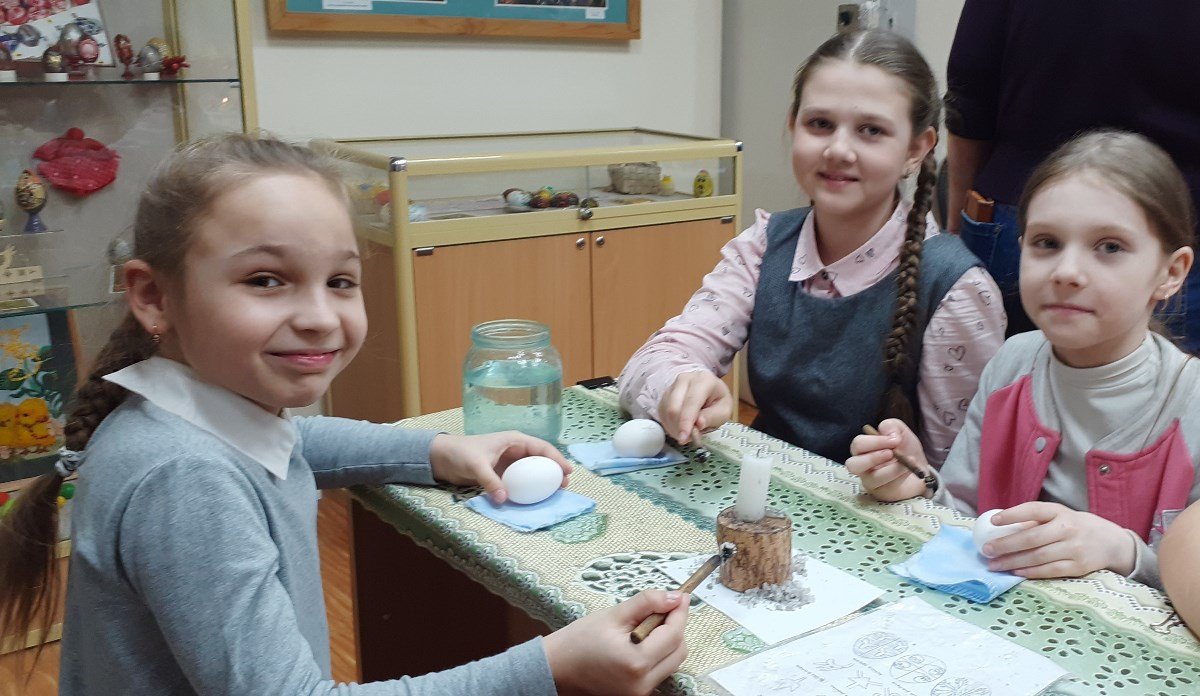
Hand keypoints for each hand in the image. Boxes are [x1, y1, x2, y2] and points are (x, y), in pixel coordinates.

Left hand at [428, 432, 571, 503]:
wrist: (442, 458)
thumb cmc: (460, 453)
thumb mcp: (476, 465)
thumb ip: (490, 481)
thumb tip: (504, 499)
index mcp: (513, 441)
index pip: (541, 448)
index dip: (556, 458)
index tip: (567, 471)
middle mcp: (514, 451)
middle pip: (541, 460)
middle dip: (554, 470)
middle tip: (565, 485)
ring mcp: (509, 463)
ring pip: (532, 471)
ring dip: (544, 480)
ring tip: (555, 492)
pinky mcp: (502, 474)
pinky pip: (521, 481)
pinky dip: (529, 488)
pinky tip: (534, 497)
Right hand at [543, 589, 688, 695]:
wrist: (557, 667)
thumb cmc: (578, 641)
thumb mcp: (613, 615)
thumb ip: (647, 603)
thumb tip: (674, 597)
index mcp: (636, 661)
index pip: (674, 634)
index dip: (679, 612)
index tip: (681, 596)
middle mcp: (642, 683)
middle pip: (678, 651)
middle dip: (675, 626)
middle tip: (663, 608)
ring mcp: (640, 692)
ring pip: (672, 662)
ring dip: (668, 640)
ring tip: (646, 625)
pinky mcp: (636, 694)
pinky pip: (659, 671)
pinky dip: (658, 654)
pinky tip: (641, 640)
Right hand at [658, 371, 732, 443]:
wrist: (709, 391)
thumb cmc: (717, 401)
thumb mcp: (724, 411)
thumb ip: (712, 417)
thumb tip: (698, 424)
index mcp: (704, 380)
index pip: (691, 402)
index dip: (686, 421)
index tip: (683, 437)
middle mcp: (685, 379)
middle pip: (674, 407)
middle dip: (678, 428)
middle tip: (687, 439)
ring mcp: (673, 385)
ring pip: (666, 411)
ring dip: (674, 428)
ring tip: (687, 433)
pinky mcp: (665, 394)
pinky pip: (662, 413)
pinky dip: (670, 425)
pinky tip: (680, 427)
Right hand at [846, 419, 929, 501]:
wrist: (921, 468)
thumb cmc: (905, 450)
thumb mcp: (900, 432)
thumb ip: (891, 426)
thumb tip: (888, 434)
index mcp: (863, 450)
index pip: (858, 445)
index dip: (875, 441)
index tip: (895, 439)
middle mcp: (862, 466)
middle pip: (852, 465)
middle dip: (872, 458)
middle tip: (891, 453)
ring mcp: (871, 482)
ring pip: (870, 479)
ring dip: (890, 470)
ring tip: (904, 463)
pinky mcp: (882, 494)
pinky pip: (887, 487)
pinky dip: (899, 476)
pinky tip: (909, 469)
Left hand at [983, 502, 1136, 577]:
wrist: (1111, 542)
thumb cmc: (1075, 527)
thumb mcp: (1059, 517)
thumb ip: (1035, 522)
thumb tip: (999, 530)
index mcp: (1059, 512)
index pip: (1033, 510)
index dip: (1013, 515)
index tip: (993, 520)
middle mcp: (1068, 528)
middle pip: (1032, 538)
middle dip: (1006, 545)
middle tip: (986, 550)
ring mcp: (1075, 548)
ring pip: (1038, 556)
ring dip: (1012, 561)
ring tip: (994, 564)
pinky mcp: (1079, 567)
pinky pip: (1050, 570)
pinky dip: (1030, 572)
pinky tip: (1015, 571)